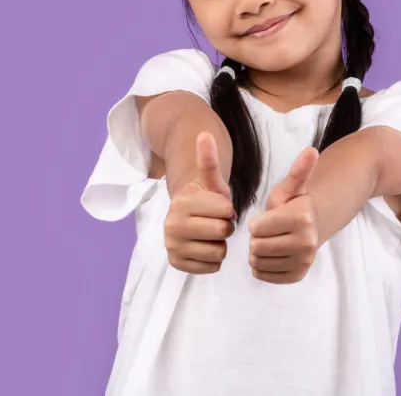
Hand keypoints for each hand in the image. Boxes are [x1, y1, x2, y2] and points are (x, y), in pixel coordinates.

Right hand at [163, 132, 236, 274]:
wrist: (188, 217)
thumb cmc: (206, 199)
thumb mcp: (212, 180)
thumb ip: (208, 160)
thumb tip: (204, 134)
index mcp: (182, 202)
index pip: (226, 211)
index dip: (228, 210)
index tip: (219, 207)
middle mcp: (172, 225)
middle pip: (222, 232)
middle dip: (225, 228)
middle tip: (216, 222)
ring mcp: (172, 246)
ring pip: (218, 252)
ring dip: (220, 245)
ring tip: (211, 235)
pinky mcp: (176, 263)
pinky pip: (211, 267)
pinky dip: (214, 260)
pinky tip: (206, 247)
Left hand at [248, 147, 320, 284]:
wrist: (314, 227)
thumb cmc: (294, 205)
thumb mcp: (291, 187)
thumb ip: (298, 171)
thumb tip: (311, 150)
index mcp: (301, 217)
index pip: (256, 228)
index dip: (256, 222)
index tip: (267, 218)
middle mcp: (306, 242)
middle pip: (256, 247)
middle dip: (256, 238)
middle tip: (267, 231)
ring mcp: (304, 261)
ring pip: (257, 262)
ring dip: (257, 252)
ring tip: (269, 241)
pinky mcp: (298, 275)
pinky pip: (263, 275)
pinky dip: (262, 266)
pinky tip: (271, 254)